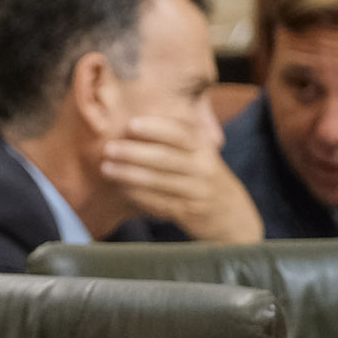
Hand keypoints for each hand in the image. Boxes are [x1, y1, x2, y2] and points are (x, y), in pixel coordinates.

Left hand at [101, 116, 261, 242]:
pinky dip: (137, 194)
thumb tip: (134, 124)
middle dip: (133, 152)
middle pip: (164, 157)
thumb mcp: (199, 153)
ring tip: (106, 168)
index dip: (155, 128)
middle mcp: (202, 167)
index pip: (180, 134)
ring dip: (128, 174)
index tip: (131, 124)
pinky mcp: (187, 211)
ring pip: (157, 181)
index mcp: (204, 148)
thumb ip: (176, 140)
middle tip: (108, 148)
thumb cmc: (204, 176)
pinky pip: (157, 202)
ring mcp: (195, 191)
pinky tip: (121, 188)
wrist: (230, 213)